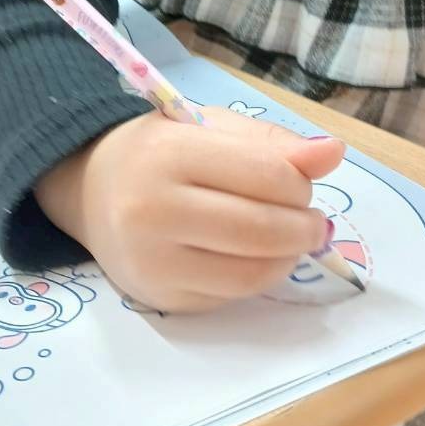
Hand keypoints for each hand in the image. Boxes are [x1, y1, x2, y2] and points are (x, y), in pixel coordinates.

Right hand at [35, 107, 345, 312]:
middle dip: (304, 228)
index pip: (266, 175)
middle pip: (262, 229)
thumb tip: (334, 153)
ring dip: (287, 259)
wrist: (91, 189)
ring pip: (251, 273)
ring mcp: (152, 260)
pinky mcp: (158, 298)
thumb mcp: (211, 127)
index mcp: (169, 153)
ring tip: (289, 240)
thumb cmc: (160, 150)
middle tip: (312, 222)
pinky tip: (251, 257)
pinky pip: (230, 296)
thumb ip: (272, 143)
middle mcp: (152, 209)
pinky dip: (256, 278)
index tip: (302, 184)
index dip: (300, 183)